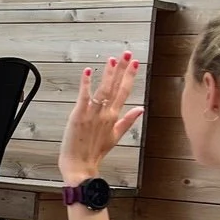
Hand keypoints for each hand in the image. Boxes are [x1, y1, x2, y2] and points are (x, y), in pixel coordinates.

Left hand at [60, 53, 142, 184]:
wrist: (81, 165)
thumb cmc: (95, 152)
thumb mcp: (115, 136)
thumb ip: (128, 121)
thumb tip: (141, 109)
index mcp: (114, 117)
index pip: (124, 92)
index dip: (129, 76)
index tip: (135, 63)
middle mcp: (105, 113)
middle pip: (116, 87)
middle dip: (122, 69)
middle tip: (126, 54)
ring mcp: (92, 114)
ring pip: (103, 89)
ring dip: (108, 74)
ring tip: (113, 59)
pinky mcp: (78, 115)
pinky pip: (84, 96)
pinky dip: (86, 83)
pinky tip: (88, 71)